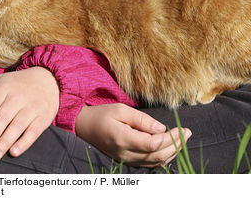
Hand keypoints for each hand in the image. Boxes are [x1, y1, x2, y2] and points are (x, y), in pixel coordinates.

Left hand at [0, 67, 59, 159]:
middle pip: (2, 118)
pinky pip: (33, 131)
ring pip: (17, 126)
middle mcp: (18, 96)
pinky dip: (24, 142)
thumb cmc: (18, 83)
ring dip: (4, 142)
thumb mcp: (1, 80)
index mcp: (5, 87)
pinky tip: (13, 152)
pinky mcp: (44, 117)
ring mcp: (32, 107)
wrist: (48, 78)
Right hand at [75, 103, 191, 167]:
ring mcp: (126, 159)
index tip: (180, 127)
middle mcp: (125, 153)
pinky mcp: (127, 161)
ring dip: (172, 152)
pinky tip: (170, 148)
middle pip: (157, 155)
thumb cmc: (102, 114)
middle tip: (187, 132)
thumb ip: (141, 119)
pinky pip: (149, 164)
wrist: (85, 127)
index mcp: (123, 138)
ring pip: (155, 162)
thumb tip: (161, 128)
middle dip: (176, 145)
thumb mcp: (121, 109)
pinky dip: (162, 157)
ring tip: (182, 139)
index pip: (153, 144)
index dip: (170, 137)